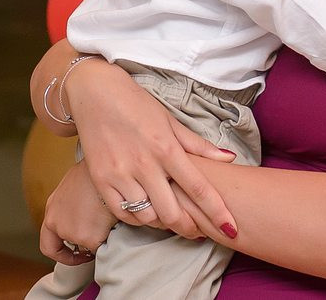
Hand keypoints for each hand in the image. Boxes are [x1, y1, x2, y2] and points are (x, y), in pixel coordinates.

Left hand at [39, 163, 116, 264]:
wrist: (106, 167)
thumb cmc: (94, 170)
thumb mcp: (74, 185)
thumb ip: (71, 203)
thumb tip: (84, 210)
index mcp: (53, 212)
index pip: (48, 245)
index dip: (61, 253)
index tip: (75, 253)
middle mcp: (59, 225)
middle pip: (72, 243)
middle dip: (86, 243)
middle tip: (99, 240)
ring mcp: (74, 233)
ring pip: (90, 244)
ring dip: (100, 235)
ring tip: (111, 216)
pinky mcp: (91, 238)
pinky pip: (104, 244)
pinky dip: (112, 236)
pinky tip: (118, 219)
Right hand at [63, 59, 240, 238]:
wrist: (95, 93)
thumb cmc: (137, 104)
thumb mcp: (170, 121)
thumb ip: (198, 145)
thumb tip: (229, 158)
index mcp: (166, 147)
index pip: (198, 187)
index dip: (217, 211)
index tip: (230, 229)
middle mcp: (144, 164)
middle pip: (172, 212)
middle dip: (189, 228)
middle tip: (198, 231)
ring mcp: (120, 174)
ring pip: (147, 216)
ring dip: (164, 224)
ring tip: (173, 220)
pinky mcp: (101, 180)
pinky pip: (123, 213)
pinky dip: (138, 219)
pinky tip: (148, 214)